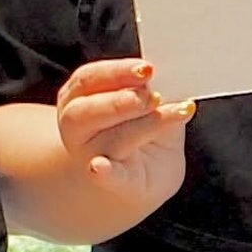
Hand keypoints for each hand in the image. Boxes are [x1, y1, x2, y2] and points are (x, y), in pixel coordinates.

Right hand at [55, 55, 190, 193]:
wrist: (147, 176)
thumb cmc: (145, 131)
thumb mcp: (151, 104)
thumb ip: (155, 91)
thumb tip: (172, 79)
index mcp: (80, 99)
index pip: (89, 79)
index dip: (117, 72)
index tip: (147, 68)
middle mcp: (78, 128)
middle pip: (83, 111)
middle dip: (118, 101)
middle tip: (151, 96)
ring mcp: (92, 156)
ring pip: (107, 139)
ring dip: (140, 125)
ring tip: (170, 113)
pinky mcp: (115, 182)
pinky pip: (108, 177)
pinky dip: (104, 173)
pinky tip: (99, 167)